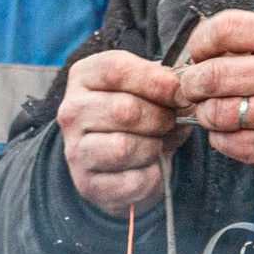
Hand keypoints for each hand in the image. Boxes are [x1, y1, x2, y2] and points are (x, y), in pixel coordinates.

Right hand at [58, 49, 187, 212]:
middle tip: (169, 123)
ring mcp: (75, 149)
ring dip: (153, 147)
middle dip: (159, 118)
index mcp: (84, 77)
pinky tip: (148, 168)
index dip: (155, 81)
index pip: (116, 70)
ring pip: (124, 147)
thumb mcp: (152, 92)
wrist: (123, 164)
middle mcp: (71, 111)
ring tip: (156, 145)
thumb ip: (168, 87)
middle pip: (124, 109)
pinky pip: (131, 180)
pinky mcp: (87, 184)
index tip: (180, 94)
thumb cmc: (139, 118)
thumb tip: (182, 94)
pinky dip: (151, 176)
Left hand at [174, 9, 253, 192]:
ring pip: (215, 113)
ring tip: (214, 111)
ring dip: (205, 113)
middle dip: (192, 82)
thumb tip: (215, 48)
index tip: (198, 51)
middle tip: (192, 86)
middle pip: (212, 74)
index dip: (201, 41)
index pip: (227, 28)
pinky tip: (232, 132)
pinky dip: (221, 138)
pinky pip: (227, 143)